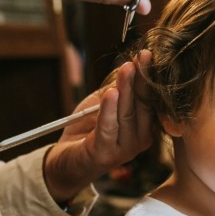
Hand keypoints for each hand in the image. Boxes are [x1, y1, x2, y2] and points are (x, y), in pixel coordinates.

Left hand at [42, 50, 154, 202]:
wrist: (65, 160)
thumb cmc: (86, 130)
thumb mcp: (103, 105)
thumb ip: (116, 91)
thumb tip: (128, 68)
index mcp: (143, 128)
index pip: (149, 99)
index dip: (148, 77)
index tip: (148, 55)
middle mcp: (139, 140)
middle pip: (142, 105)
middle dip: (141, 78)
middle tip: (143, 56)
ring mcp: (125, 150)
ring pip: (126, 114)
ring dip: (126, 89)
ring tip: (127, 69)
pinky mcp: (105, 154)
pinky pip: (107, 128)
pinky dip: (108, 110)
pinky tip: (111, 94)